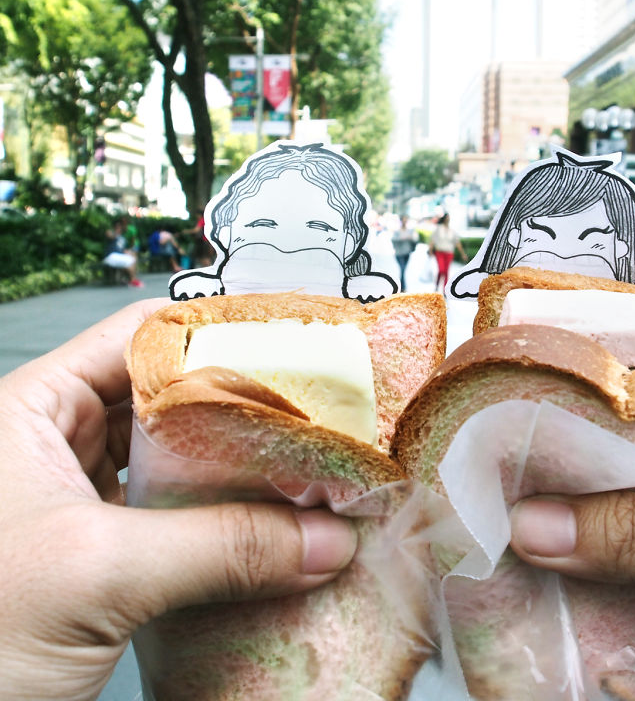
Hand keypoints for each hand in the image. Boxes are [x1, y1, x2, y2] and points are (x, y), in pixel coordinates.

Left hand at [0, 300, 356, 700]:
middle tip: (316, 413)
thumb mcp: (98, 571)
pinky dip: (224, 523)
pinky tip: (273, 530)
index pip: (140, 338)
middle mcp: (58, 442)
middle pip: (169, 399)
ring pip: (178, 462)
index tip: (291, 345)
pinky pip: (178, 519)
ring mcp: (81, 499)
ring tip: (307, 467)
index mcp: (34, 409)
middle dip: (243, 408)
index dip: (216, 333)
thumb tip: (328, 541)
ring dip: (239, 471)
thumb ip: (221, 547)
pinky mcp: (103, 554)